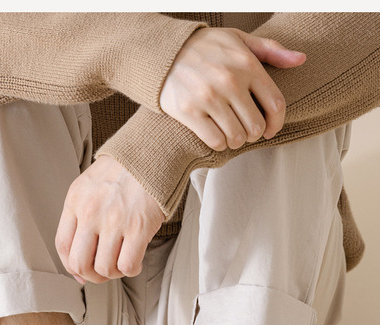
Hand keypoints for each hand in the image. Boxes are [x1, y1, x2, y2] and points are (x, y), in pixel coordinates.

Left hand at [56, 155, 164, 283]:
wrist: (153, 152)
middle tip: (102, 272)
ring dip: (113, 273)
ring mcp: (114, 221)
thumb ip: (81, 217)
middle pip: (79, 262)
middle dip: (91, 275)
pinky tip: (135, 261)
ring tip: (121, 263)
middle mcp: (91, 212)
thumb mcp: (90, 186)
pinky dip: (131, 270)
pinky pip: (127, 265)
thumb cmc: (124, 171)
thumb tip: (79, 262)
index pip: (62, 245)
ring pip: (104, 268)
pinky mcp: (138, 228)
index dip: (70, 265)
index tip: (81, 271)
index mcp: (75, 201)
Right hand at [159, 27, 305, 150]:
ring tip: (229, 132)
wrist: (163, 51)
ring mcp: (209, 97)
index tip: (270, 130)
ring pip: (237, 138)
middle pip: (256, 127)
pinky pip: (216, 141)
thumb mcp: (239, 40)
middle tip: (244, 130)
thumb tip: (301, 60)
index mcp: (246, 64)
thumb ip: (270, 51)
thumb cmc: (206, 48)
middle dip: (253, 134)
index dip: (277, 124)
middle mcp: (230, 80)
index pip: (275, 105)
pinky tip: (215, 134)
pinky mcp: (190, 112)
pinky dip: (219, 143)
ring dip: (235, 140)